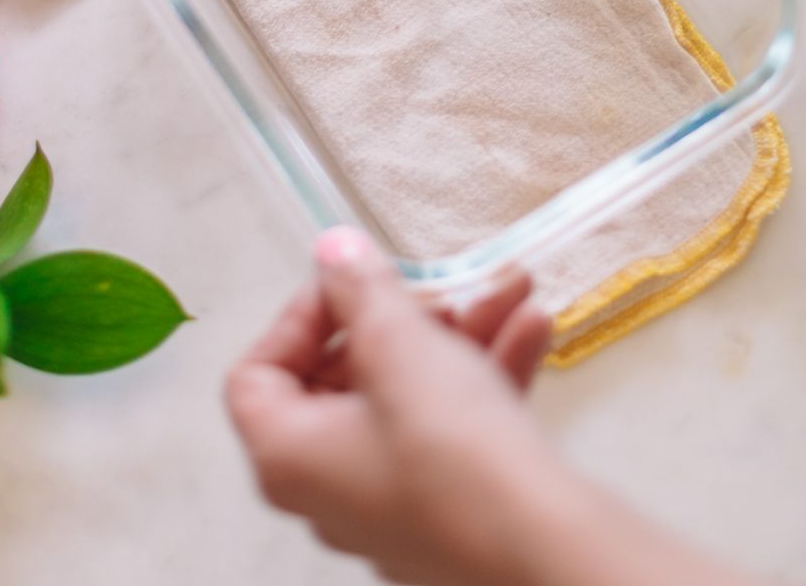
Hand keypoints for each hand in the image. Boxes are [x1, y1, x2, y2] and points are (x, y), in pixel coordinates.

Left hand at [226, 228, 554, 585]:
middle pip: (343, 377)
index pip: (258, 375)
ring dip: (461, 334)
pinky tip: (532, 327)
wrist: (547, 556)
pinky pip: (457, 427)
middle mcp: (331, 487)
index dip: (300, 316)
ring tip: (511, 287)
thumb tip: (334, 250)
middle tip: (439, 291)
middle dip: (399, 316)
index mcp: (289, 455)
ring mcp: (395, 503)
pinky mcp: (454, 510)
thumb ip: (362, 289)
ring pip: (413, 395)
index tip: (354, 282)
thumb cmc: (450, 452)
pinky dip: (488, 375)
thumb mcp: (400, 344)